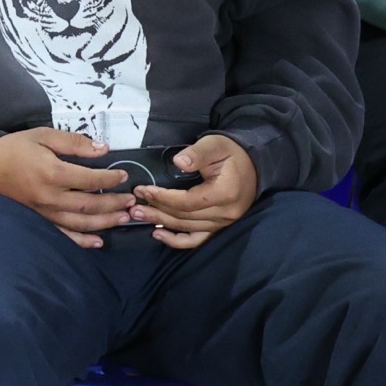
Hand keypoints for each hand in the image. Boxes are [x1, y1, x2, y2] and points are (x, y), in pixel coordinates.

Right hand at [0, 128, 134, 247]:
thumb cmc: (13, 148)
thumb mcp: (42, 135)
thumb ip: (74, 142)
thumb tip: (103, 149)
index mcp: (54, 173)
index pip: (91, 179)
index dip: (111, 178)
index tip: (124, 175)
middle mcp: (52, 197)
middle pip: (91, 205)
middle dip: (114, 203)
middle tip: (131, 201)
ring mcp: (45, 212)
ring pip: (81, 223)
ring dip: (105, 222)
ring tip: (123, 218)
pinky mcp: (39, 219)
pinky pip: (63, 234)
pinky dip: (82, 241)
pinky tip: (98, 242)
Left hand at [133, 134, 256, 249]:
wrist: (252, 164)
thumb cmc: (231, 153)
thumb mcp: (214, 145)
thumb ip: (197, 154)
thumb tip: (179, 162)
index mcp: (225, 193)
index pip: (187, 201)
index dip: (163, 197)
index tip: (144, 190)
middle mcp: (226, 213)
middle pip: (184, 217)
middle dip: (156, 210)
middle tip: (133, 205)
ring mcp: (224, 223)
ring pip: (187, 228)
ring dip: (161, 223)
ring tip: (138, 215)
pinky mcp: (220, 227)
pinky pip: (197, 239)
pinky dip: (177, 241)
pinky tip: (158, 235)